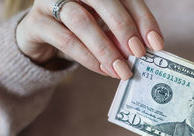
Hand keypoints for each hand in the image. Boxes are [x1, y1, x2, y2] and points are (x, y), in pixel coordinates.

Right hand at [16, 0, 163, 78]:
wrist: (40, 35)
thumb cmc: (79, 30)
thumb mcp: (104, 29)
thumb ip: (120, 35)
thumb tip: (142, 51)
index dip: (144, 19)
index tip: (156, 44)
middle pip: (103, 0)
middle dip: (124, 28)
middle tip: (138, 54)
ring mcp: (51, 1)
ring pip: (81, 20)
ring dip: (105, 48)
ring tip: (121, 70)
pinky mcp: (36, 22)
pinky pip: (65, 39)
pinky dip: (87, 57)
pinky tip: (103, 70)